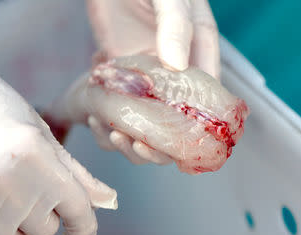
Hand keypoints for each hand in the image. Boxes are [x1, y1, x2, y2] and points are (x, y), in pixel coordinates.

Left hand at [73, 0, 219, 164]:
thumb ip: (175, 25)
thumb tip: (176, 65)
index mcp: (197, 50)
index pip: (205, 95)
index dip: (196, 124)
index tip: (177, 143)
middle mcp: (173, 68)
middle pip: (174, 116)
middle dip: (158, 138)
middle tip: (136, 144)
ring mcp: (145, 73)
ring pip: (144, 116)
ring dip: (129, 132)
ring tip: (112, 132)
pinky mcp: (119, 73)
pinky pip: (117, 103)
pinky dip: (107, 116)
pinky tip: (95, 117)